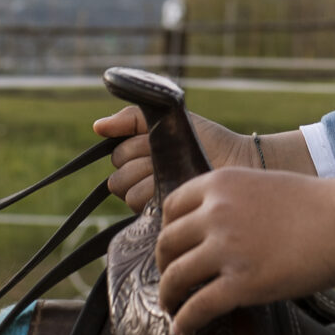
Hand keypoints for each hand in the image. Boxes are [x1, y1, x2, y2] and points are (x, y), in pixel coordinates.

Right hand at [94, 102, 256, 213]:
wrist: (237, 159)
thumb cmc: (207, 139)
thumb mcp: (168, 120)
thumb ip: (133, 118)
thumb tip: (97, 127)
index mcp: (141, 159)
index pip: (116, 156)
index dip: (134, 147)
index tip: (156, 140)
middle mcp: (143, 182)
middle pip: (118, 177)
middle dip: (140, 162)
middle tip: (165, 156)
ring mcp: (152, 201)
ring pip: (127, 192)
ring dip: (148, 177)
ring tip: (173, 170)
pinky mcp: (163, 216)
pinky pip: (140, 206)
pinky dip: (154, 193)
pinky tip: (175, 184)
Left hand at [155, 168, 334, 334]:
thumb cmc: (313, 204)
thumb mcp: (261, 184)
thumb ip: (231, 199)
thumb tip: (213, 226)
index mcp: (219, 183)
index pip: (171, 206)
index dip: (168, 229)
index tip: (174, 246)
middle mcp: (215, 213)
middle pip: (167, 243)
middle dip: (163, 264)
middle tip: (171, 279)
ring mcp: (226, 249)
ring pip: (175, 276)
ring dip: (168, 295)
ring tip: (172, 307)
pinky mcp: (241, 284)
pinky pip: (198, 306)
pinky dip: (185, 320)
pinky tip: (183, 328)